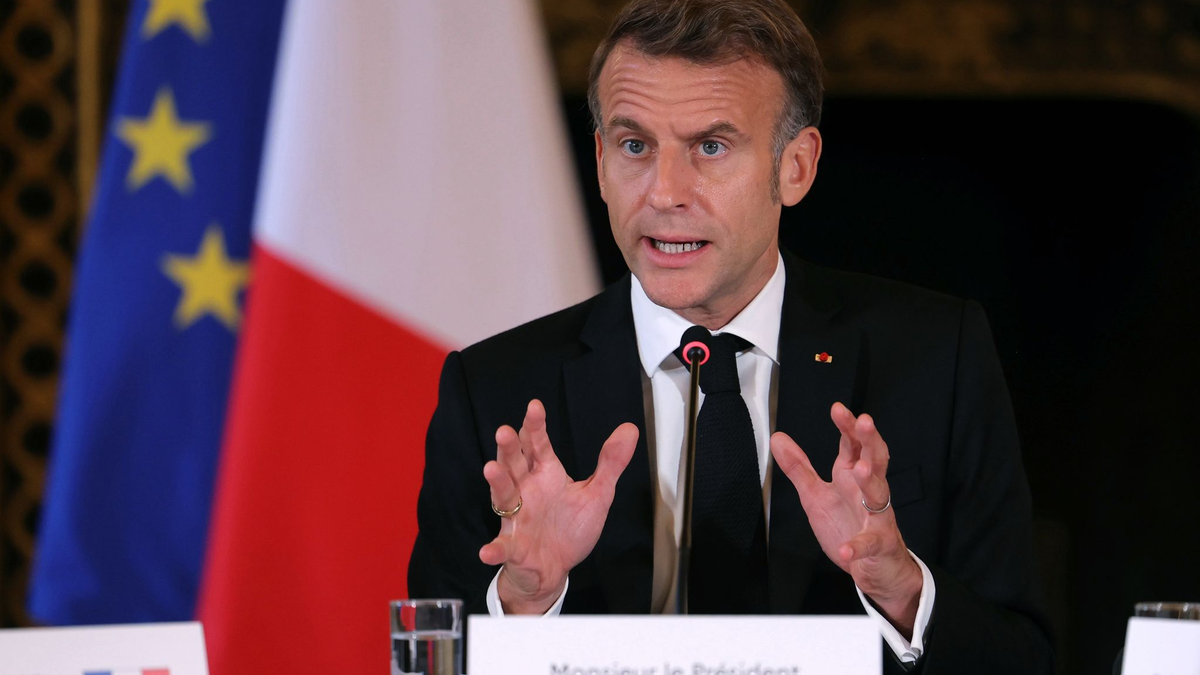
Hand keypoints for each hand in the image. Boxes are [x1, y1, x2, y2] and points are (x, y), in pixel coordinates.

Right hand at [479, 399, 638, 613]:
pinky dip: (495, 548)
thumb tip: (630, 429)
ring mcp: (517, 518)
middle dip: (509, 447)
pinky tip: (488, 550)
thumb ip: (610, 463)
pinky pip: (502, 546)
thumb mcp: (598, 494)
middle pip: (515, 463)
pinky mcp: (514, 546)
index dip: (535, 426)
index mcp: (546, 475)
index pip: (538, 445)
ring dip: (497, 482)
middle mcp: (527, 491)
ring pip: (504, 495)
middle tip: (505, 431)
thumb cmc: (570, 529)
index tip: (535, 406)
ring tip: (491, 469)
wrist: (554, 569)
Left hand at [770, 402, 922, 636]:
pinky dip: (858, 545)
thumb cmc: (849, 525)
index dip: (848, 426)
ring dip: (871, 482)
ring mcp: (877, 518)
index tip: (837, 408)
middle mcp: (869, 493)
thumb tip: (778, 438)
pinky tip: (846, 549)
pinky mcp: (879, 545)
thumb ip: (798, 468)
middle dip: (870, 440)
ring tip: (861, 470)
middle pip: (875, 459)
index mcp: (853, 477)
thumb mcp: (816, 495)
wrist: (876, 567)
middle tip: (864, 421)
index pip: (854, 445)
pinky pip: (870, 543)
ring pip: (879, 495)